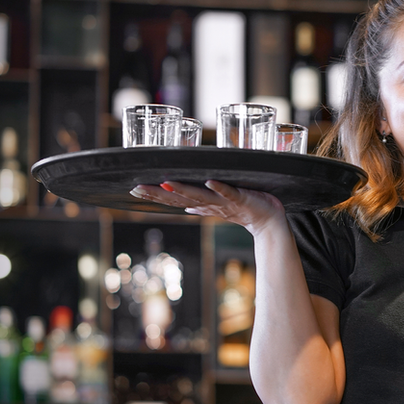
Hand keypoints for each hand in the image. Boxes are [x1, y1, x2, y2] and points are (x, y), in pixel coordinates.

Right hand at [130, 179, 284, 234]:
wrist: (269, 221)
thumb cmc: (245, 209)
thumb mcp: (220, 206)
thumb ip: (202, 204)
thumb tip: (184, 205)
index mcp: (203, 204)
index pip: (174, 198)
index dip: (155, 195)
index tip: (134, 188)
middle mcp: (210, 204)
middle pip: (180, 198)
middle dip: (159, 193)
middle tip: (138, 187)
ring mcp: (225, 202)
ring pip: (200, 196)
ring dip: (184, 190)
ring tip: (166, 182)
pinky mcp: (241, 198)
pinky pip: (229, 193)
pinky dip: (220, 189)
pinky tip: (209, 182)